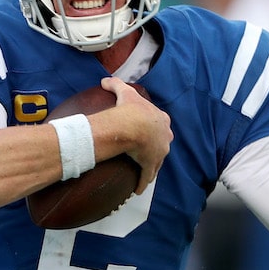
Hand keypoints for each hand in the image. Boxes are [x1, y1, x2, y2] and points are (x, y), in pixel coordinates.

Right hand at [101, 76, 171, 193]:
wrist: (133, 125)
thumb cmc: (131, 109)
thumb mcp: (124, 92)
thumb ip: (116, 84)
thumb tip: (104, 80)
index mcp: (160, 119)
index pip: (160, 123)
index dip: (154, 127)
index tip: (147, 129)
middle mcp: (164, 136)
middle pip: (162, 142)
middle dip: (157, 146)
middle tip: (145, 150)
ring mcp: (159, 152)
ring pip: (156, 161)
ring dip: (151, 166)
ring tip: (143, 170)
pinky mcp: (151, 165)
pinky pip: (147, 175)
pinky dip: (142, 182)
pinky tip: (138, 189)